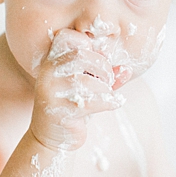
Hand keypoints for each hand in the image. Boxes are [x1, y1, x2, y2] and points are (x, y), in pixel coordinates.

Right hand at [29, 29, 124, 151]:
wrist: (52, 139)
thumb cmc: (73, 106)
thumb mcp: (90, 85)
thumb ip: (107, 74)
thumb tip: (127, 69)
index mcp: (52, 60)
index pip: (67, 37)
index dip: (86, 45)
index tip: (95, 61)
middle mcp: (48, 72)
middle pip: (82, 56)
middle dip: (103, 69)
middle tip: (107, 81)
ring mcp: (51, 91)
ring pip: (89, 81)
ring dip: (105, 89)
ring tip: (106, 96)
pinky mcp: (59, 110)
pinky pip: (92, 102)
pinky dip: (110, 102)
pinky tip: (114, 103)